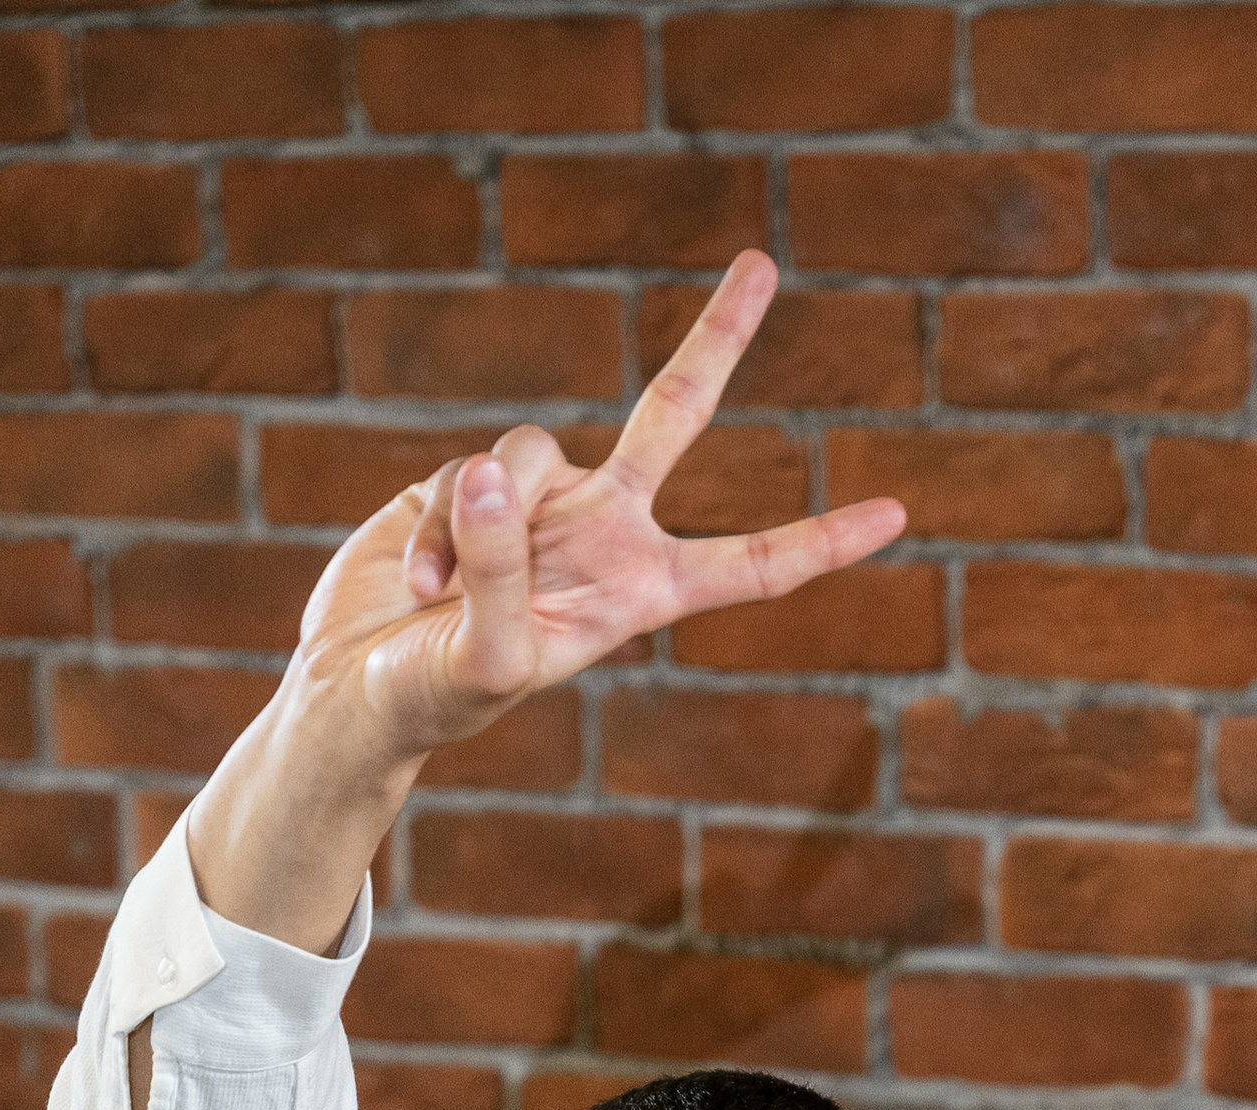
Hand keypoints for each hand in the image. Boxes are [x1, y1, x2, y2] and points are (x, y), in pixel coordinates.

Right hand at [295, 251, 903, 765]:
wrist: (359, 692)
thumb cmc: (437, 701)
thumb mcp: (484, 657)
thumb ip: (499, 569)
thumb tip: (492, 473)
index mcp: (639, 593)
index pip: (749, 566)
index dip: (819, 540)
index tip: (896, 516)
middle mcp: (604, 532)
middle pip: (673, 416)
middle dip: (715, 340)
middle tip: (763, 262)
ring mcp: (539, 501)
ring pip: (527, 451)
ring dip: (477, 525)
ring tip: (439, 595)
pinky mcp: (469, 483)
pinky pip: (461, 473)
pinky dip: (433, 529)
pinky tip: (416, 582)